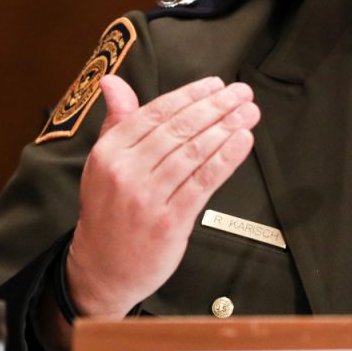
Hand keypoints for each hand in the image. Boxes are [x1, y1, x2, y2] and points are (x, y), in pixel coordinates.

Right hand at [65, 74, 259, 317]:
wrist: (103, 269)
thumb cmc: (110, 211)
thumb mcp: (103, 164)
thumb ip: (116, 121)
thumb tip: (112, 81)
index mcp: (108, 152)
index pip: (155, 113)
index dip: (190, 95)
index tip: (217, 84)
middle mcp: (125, 172)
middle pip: (179, 129)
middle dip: (216, 107)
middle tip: (243, 92)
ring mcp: (147, 199)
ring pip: (193, 153)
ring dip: (227, 127)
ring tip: (248, 112)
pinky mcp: (169, 222)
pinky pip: (203, 183)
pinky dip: (226, 159)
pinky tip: (243, 141)